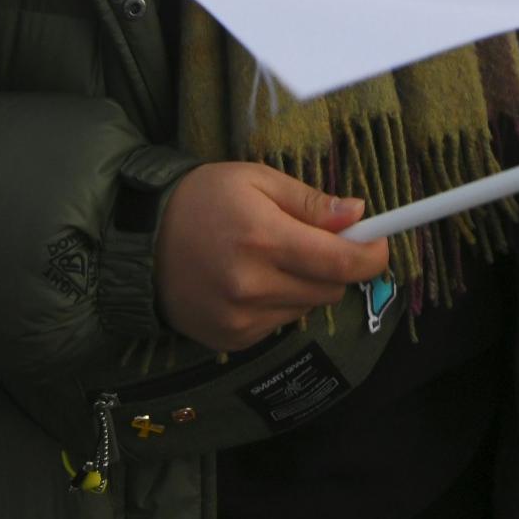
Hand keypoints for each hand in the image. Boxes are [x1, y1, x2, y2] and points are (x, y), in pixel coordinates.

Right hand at [154, 162, 387, 351]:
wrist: (139, 240)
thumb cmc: (203, 198)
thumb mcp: (257, 179)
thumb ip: (310, 201)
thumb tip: (357, 214)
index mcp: (264, 239)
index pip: (342, 262)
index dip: (372, 255)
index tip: (379, 244)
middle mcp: (253, 285)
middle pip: (331, 289)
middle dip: (334, 265)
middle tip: (312, 240)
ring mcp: (240, 318)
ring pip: (307, 308)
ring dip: (304, 285)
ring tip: (270, 258)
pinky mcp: (231, 339)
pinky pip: (279, 324)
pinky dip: (277, 303)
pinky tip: (249, 280)